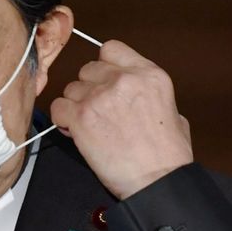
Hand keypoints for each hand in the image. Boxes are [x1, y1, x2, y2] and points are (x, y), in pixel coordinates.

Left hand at [50, 40, 192, 199]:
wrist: (157, 181)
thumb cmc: (167, 156)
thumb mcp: (173, 111)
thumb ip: (147, 94)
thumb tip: (134, 96)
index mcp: (149, 74)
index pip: (111, 49)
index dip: (104, 66)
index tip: (104, 81)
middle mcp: (123, 79)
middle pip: (88, 69)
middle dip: (89, 89)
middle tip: (97, 110)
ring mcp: (100, 96)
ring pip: (71, 88)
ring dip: (76, 105)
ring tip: (89, 126)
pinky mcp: (81, 116)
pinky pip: (58, 108)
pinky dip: (63, 120)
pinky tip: (76, 132)